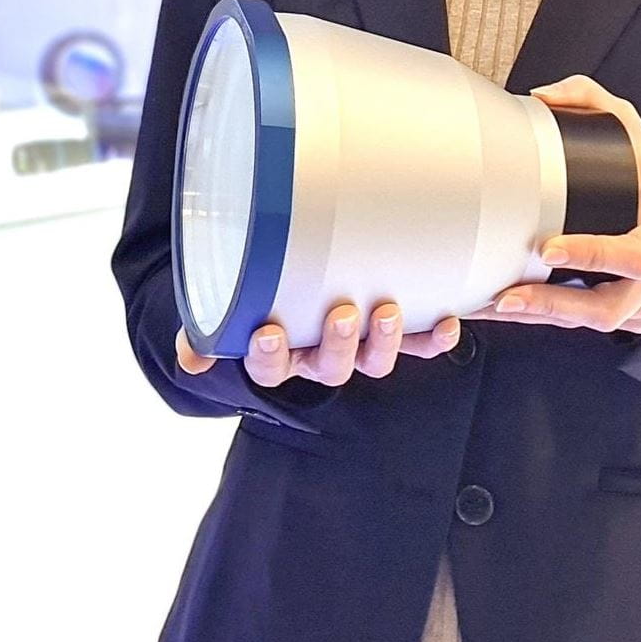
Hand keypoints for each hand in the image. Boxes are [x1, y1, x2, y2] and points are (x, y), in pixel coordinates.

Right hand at [174, 302, 462, 385]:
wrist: (295, 275)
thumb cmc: (260, 289)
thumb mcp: (228, 301)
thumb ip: (208, 328)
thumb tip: (191, 360)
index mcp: (277, 353)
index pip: (267, 366)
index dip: (268, 354)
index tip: (268, 332)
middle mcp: (319, 356)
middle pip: (329, 366)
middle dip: (337, 343)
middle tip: (342, 314)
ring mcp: (359, 346)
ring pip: (373, 360)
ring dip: (384, 341)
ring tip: (386, 311)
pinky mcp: (394, 331)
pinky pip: (419, 343)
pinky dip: (435, 337)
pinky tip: (448, 321)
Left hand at [466, 73, 640, 335]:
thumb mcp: (625, 122)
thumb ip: (586, 98)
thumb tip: (543, 96)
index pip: (637, 255)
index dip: (593, 256)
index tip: (548, 249)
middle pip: (611, 307)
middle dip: (556, 305)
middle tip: (509, 296)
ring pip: (595, 323)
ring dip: (543, 318)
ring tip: (496, 307)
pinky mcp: (632, 315)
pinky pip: (590, 326)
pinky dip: (550, 320)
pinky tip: (513, 311)